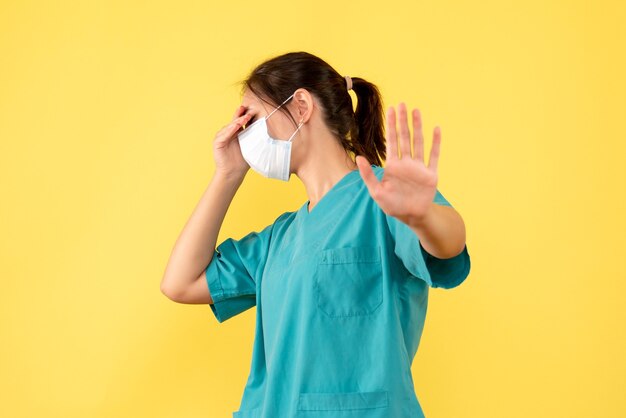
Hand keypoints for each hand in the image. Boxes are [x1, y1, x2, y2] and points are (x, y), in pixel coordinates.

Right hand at [212, 105, 252, 178]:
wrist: (234, 172)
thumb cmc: (243, 161)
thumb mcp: (251, 146)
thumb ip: (254, 136)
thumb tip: (267, 127)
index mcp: (237, 133)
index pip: (241, 122)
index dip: (245, 115)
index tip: (252, 109)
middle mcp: (229, 133)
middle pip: (234, 121)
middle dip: (240, 114)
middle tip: (246, 108)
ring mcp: (222, 137)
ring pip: (229, 126)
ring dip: (236, 122)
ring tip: (244, 118)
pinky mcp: (217, 142)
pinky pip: (223, 134)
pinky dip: (229, 130)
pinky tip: (235, 126)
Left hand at [355, 102, 439, 227]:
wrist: (412, 216)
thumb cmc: (392, 205)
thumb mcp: (376, 191)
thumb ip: (368, 174)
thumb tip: (358, 157)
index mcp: (393, 165)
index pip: (391, 141)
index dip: (391, 126)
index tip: (391, 110)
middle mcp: (406, 163)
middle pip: (404, 137)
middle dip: (402, 121)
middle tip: (402, 104)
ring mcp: (419, 167)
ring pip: (418, 142)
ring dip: (418, 127)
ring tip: (416, 111)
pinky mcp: (431, 174)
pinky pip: (434, 156)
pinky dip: (436, 143)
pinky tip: (436, 129)